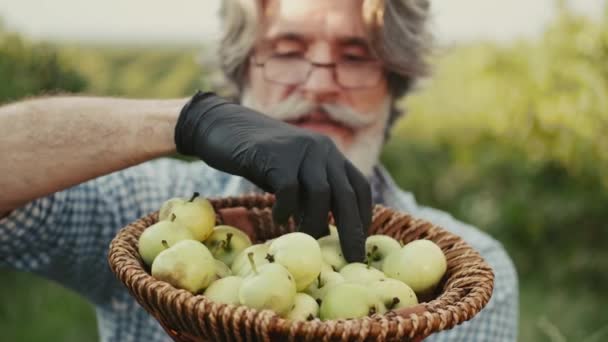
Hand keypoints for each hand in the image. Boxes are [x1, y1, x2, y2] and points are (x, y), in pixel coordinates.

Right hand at [175, 92, 370, 261]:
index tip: (361, 243)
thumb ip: (310, 195)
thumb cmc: (259, 160)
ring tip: (302, 239)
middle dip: (352, 231)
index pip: (359, 187)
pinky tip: (277, 218)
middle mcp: (322, 149)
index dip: (363, 217)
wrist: (222, 127)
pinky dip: (286, 209)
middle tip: (352, 259)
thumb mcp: (292, 175)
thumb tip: (326, 232)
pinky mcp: (277, 154)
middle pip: (347, 195)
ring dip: (314, 223)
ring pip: (321, 194)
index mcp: (330, 154)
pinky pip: (290, 190)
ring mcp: (301, 149)